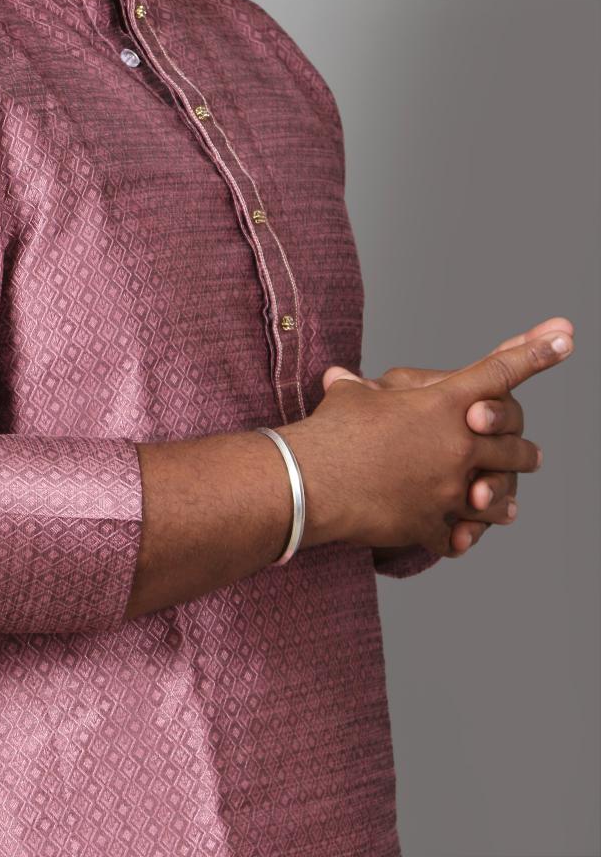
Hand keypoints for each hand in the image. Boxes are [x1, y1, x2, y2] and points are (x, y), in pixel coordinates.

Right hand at [322, 317, 572, 555]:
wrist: (311, 483)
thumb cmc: (330, 431)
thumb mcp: (350, 397)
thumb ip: (359, 388)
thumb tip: (340, 377)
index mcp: (443, 404)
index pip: (500, 371)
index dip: (536, 351)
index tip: (564, 337)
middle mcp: (458, 445)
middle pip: (513, 445)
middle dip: (522, 448)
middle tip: (535, 455)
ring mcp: (450, 489)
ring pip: (498, 495)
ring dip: (504, 497)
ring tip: (508, 504)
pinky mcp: (432, 525)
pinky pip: (458, 535)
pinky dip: (459, 537)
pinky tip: (463, 540)